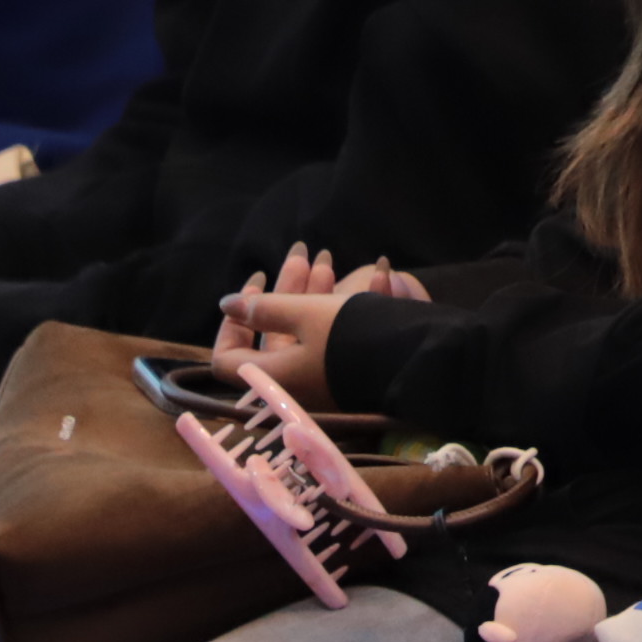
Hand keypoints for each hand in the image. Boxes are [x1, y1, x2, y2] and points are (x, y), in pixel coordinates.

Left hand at [213, 243, 417, 411]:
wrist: (415, 363)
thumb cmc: (350, 339)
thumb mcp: (306, 313)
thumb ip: (264, 308)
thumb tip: (225, 304)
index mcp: (271, 376)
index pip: (227, 357)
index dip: (232, 322)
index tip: (256, 288)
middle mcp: (291, 385)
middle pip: (273, 335)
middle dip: (286, 290)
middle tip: (302, 255)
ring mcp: (319, 383)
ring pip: (304, 334)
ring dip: (312, 293)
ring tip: (328, 257)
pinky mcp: (345, 376)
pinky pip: (328, 342)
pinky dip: (335, 311)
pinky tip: (358, 278)